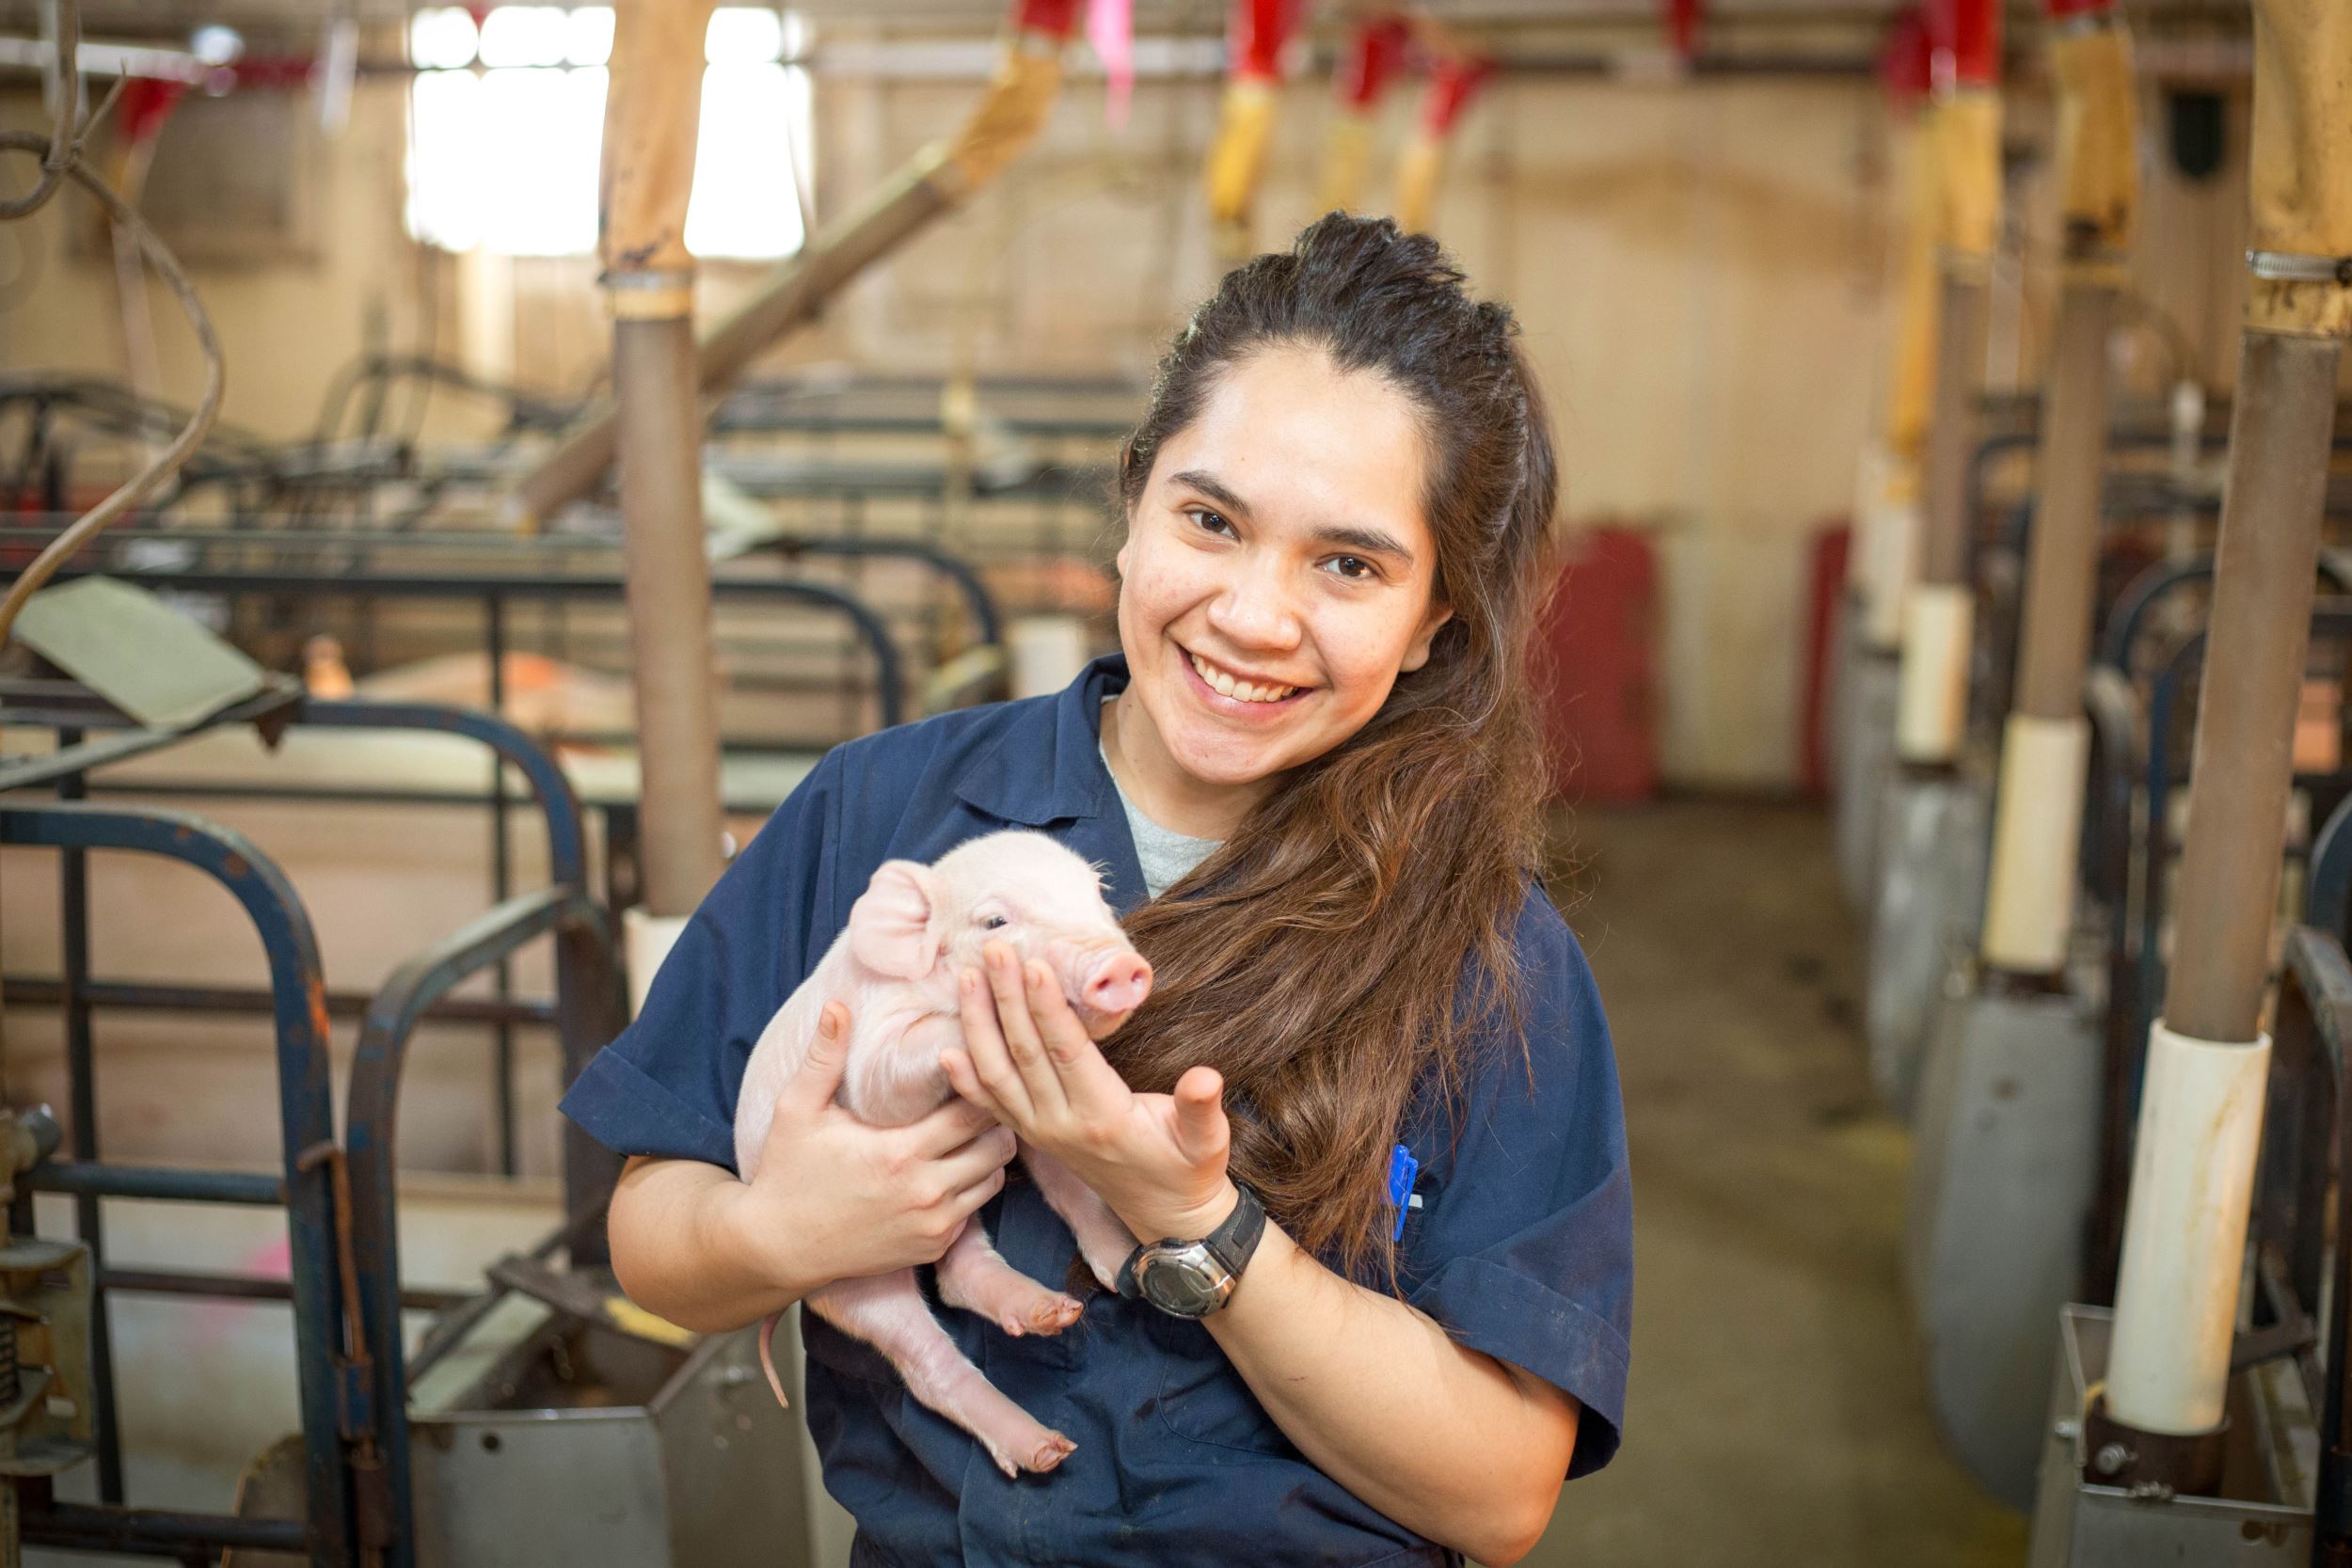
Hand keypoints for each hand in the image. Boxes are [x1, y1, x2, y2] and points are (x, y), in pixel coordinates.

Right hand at [726, 1000, 1017, 1294]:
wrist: (780, 1247)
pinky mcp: (933, 1246)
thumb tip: (838, 1005)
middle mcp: (926, 1192)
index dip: (980, 1084)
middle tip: (982, 1095)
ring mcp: (933, 1224)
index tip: (973, 1066)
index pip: (974, 1109)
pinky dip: (972, 1186)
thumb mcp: (798, 1110)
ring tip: (971, 1128)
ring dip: (989, 1153)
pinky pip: (976, 1208)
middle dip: (995, 1117)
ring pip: (995, 1178)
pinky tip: (953, 1165)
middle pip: (998, 1145)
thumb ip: (824, 1057)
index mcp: (900, 1153)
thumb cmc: (788, 1172)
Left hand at [939, 943, 1236, 1243]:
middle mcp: (1062, 1125)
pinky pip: (991, 1105)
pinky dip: (966, 1078)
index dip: (1047, 1009)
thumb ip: (1201, 1108)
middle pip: (1023, 1053)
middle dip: (1006, 998)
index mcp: (1103, 1117)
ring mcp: (1041, 1133)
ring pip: (997, 1074)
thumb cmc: (1189, 1169)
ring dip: (979, 1024)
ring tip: (968, 977)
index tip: (1034, 964)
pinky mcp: (1033, 1137)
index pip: (1066, 1052)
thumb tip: (1206, 1077)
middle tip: (994, 949)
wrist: (1166, 1216)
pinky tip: (947, 1050)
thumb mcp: (1207, 1141)